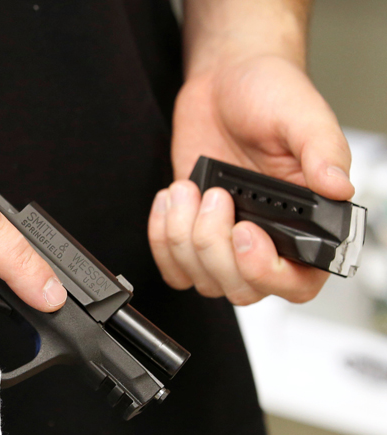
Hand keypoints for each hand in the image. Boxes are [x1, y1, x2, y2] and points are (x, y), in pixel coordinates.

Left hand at [148, 55, 354, 304]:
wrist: (224, 79)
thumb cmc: (268, 93)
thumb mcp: (302, 114)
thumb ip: (322, 150)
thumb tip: (339, 186)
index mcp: (308, 220)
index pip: (298, 282)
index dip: (266, 271)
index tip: (245, 233)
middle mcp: (269, 236)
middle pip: (242, 288)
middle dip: (215, 248)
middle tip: (214, 197)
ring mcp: (227, 238)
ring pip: (204, 279)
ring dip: (184, 238)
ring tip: (189, 189)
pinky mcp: (193, 231)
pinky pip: (174, 266)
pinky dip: (162, 240)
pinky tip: (170, 201)